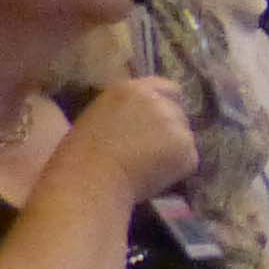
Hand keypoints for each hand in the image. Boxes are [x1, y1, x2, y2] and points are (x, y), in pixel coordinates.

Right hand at [58, 76, 197, 204]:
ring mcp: (175, 123)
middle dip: (169, 129)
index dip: (165, 105)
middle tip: (151, 150)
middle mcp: (157, 100)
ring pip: (184, 136)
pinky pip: (188, 159)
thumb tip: (144, 119)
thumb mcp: (99, 117)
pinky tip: (154, 177)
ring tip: (149, 166)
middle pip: (178, 112)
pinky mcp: (187, 148)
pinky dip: (177, 169)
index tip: (158, 123)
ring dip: (174, 149)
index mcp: (131, 89)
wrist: (89, 180)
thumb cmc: (80, 156)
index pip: (166, 88)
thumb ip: (126, 110)